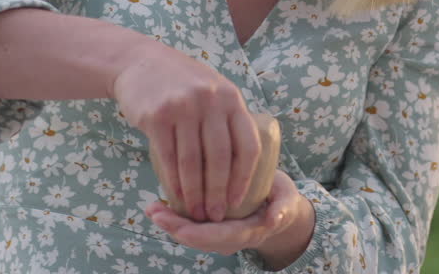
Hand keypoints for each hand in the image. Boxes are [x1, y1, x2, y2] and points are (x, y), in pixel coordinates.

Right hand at [109, 38, 260, 221]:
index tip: (238, 201)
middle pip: (220, 158)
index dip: (244, 178)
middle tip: (215, 215)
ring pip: (192, 162)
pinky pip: (168, 157)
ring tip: (196, 212)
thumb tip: (242, 165)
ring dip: (195, 193)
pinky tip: (175, 197)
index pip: (247, 145)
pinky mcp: (157, 116)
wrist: (141, 62)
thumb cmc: (182, 83)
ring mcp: (183, 107)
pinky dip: (173, 182)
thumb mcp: (213, 90)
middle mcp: (210, 101)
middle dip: (218, 193)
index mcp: (231, 98)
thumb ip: (228, 119)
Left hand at [146, 170, 314, 265]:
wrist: (280, 212)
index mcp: (248, 232)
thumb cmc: (281, 200)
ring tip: (152, 209)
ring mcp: (220, 236)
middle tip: (154, 211)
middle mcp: (231, 239)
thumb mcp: (286, 199)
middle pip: (199, 239)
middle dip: (174, 228)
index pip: (219, 236)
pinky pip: (191, 228)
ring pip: (191, 236)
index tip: (178, 226)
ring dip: (170, 224)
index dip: (197, 232)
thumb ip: (282, 207)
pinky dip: (174, 219)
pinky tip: (158, 207)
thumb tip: (275, 217)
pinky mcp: (212, 227)